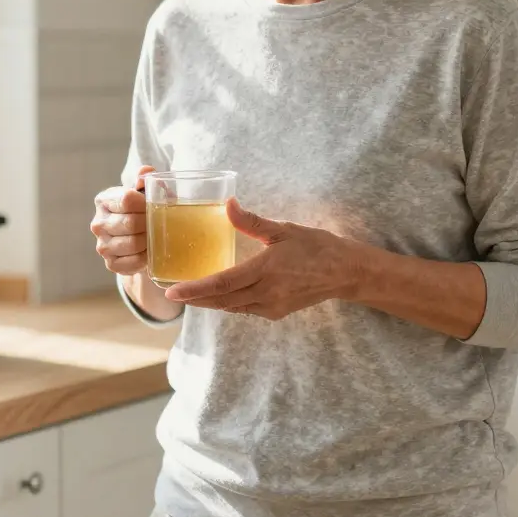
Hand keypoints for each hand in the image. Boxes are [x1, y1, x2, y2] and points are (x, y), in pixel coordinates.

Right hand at [91, 166, 153, 274]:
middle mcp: (98, 223)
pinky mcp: (110, 264)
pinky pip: (132, 263)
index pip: (127, 200)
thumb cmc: (145, 210)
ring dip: (150, 241)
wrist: (141, 238)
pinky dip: (146, 258)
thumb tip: (145, 172)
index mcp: (104, 200)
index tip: (156, 205)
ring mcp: (102, 245)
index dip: (146, 203)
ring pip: (132, 244)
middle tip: (162, 223)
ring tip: (158, 237)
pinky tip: (151, 252)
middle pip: (130, 223)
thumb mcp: (148, 191)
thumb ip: (146, 179)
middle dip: (150, 224)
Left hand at [163, 199, 359, 320]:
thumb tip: (227, 204)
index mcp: (265, 269)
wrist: (345, 273)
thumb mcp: (283, 230)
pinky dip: (228, 304)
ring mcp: (271, 306)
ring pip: (231, 307)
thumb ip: (251, 221)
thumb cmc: (316, 246)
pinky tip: (218, 297)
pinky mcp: (276, 312)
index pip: (221, 283)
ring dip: (209, 303)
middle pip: (221, 300)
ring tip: (189, 295)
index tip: (172, 291)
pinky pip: (244, 309)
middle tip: (172, 294)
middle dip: (194, 299)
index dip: (194, 289)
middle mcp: (266, 292)